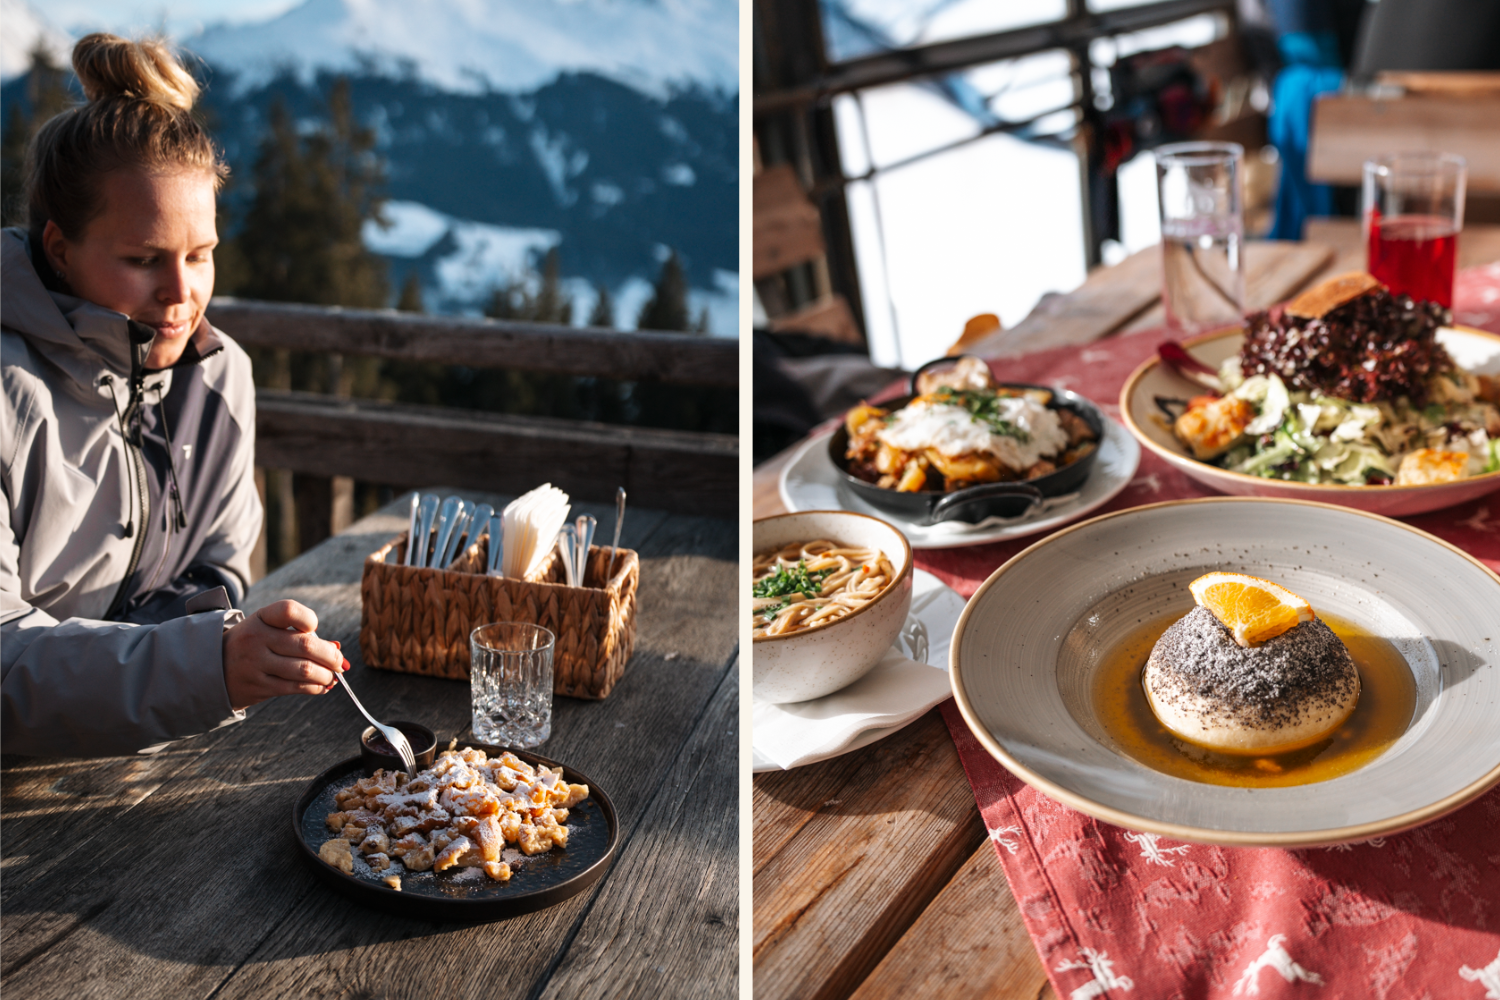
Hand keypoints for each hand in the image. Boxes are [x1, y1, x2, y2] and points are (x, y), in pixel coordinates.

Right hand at [222, 600, 344, 709]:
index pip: (289, 611)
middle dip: (331, 655)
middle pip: (306, 645)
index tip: (314, 628)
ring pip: (305, 670)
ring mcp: (256, 664)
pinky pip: (296, 688)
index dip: (309, 619)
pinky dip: (316, 687)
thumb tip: (337, 649)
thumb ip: (300, 634)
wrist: (213, 669)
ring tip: (332, 676)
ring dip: (327, 675)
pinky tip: (322, 686)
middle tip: (339, 662)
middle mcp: (257, 639)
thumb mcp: (268, 629)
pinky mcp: (259, 686)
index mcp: (261, 618)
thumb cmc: (253, 645)